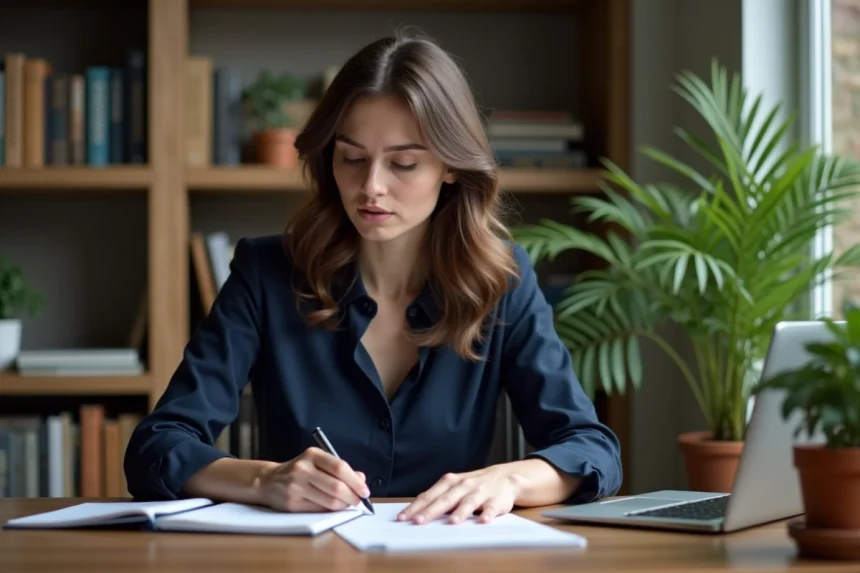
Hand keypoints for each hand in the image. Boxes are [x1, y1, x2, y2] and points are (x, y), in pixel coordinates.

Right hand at [255, 447, 369, 512]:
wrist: (269, 480)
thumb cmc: (300, 471)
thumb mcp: (318, 462)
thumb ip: (339, 469)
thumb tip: (361, 479)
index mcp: (312, 455)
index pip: (340, 467)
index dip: (355, 481)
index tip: (365, 490)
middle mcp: (303, 469)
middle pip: (336, 486)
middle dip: (352, 496)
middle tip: (358, 501)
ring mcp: (296, 487)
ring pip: (329, 501)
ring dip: (343, 505)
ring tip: (347, 504)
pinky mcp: (292, 503)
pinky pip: (319, 510)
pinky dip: (331, 510)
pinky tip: (333, 507)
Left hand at [397, 466, 523, 524]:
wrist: (506, 478)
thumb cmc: (474, 485)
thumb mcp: (455, 487)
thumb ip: (438, 498)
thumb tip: (416, 512)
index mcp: (450, 482)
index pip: (429, 495)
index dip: (415, 507)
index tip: (402, 518)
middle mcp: (463, 485)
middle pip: (445, 499)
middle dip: (431, 510)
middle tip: (418, 521)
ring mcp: (480, 491)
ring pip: (469, 502)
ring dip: (461, 512)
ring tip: (452, 522)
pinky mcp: (497, 500)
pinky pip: (492, 508)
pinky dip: (488, 514)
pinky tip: (484, 521)